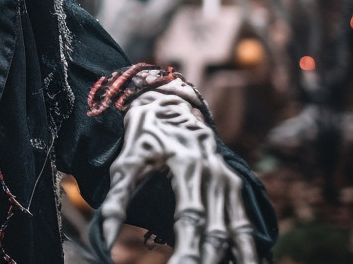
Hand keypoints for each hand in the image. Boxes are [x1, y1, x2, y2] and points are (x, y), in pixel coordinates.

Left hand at [98, 92, 256, 263]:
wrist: (168, 103)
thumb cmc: (141, 136)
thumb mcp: (124, 163)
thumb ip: (116, 202)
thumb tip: (105, 241)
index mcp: (186, 166)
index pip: (190, 219)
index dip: (187, 251)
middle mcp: (213, 173)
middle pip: (216, 230)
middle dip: (206, 260)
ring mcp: (227, 179)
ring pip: (237, 230)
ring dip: (234, 260)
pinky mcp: (234, 184)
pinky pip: (245, 222)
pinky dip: (247, 248)